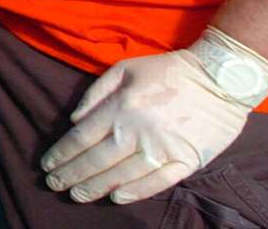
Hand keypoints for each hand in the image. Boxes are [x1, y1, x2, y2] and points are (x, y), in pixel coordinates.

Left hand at [40, 28, 267, 204]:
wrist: (220, 77)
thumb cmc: (168, 70)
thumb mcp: (124, 69)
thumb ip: (95, 94)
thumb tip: (74, 120)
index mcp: (120, 108)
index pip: (81, 138)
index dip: (61, 154)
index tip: (47, 166)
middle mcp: (138, 131)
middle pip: (96, 160)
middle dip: (71, 176)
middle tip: (54, 186)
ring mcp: (163, 148)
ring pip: (122, 175)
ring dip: (96, 188)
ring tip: (77, 196)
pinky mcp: (187, 161)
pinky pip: (158, 182)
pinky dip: (136, 192)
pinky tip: (117, 198)